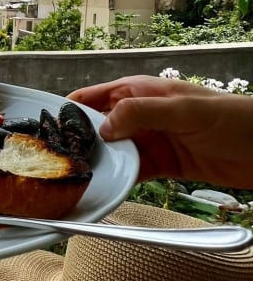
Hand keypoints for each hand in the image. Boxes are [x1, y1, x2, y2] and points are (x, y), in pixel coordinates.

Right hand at [69, 75, 252, 185]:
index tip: (48, 128)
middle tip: (56, 161)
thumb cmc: (233, 118)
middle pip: (97, 127)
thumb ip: (142, 112)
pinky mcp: (162, 165)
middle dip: (78, 141)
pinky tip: (107, 188)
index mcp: (140, 91)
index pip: (93, 97)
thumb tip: (104, 126)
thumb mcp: (184, 109)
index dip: (69, 110)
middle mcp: (139, 115)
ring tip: (76, 178)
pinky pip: (132, 172)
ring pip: (112, 152)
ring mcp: (150, 141)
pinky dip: (119, 180)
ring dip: (98, 164)